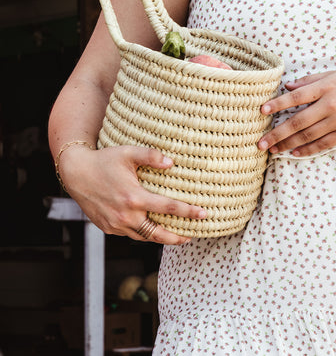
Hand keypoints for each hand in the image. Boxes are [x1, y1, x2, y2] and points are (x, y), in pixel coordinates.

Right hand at [59, 144, 206, 244]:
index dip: (188, 212)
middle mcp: (125, 216)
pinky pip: (130, 234)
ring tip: (175, 236)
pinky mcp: (107, 228)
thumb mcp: (128, 152)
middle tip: (192, 236)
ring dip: (160, 238)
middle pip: (158, 233)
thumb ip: (151, 156)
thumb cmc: (104, 160)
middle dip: (177, 237)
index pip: (168, 208)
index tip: (204, 214)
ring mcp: (115, 224)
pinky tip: (151, 229)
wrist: (76, 172)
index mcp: (134, 198)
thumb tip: (171, 162)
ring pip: (143, 237)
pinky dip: (142, 234)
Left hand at [258, 69, 335, 156]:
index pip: (296, 97)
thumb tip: (287, 86)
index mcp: (325, 87)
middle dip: (276, 134)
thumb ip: (309, 80)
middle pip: (297, 122)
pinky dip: (308, 150)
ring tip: (273, 150)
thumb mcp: (334, 74)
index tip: (262, 110)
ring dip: (288, 145)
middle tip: (260, 143)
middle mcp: (330, 105)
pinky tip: (294, 153)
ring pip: (307, 136)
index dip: (277, 104)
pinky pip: (323, 144)